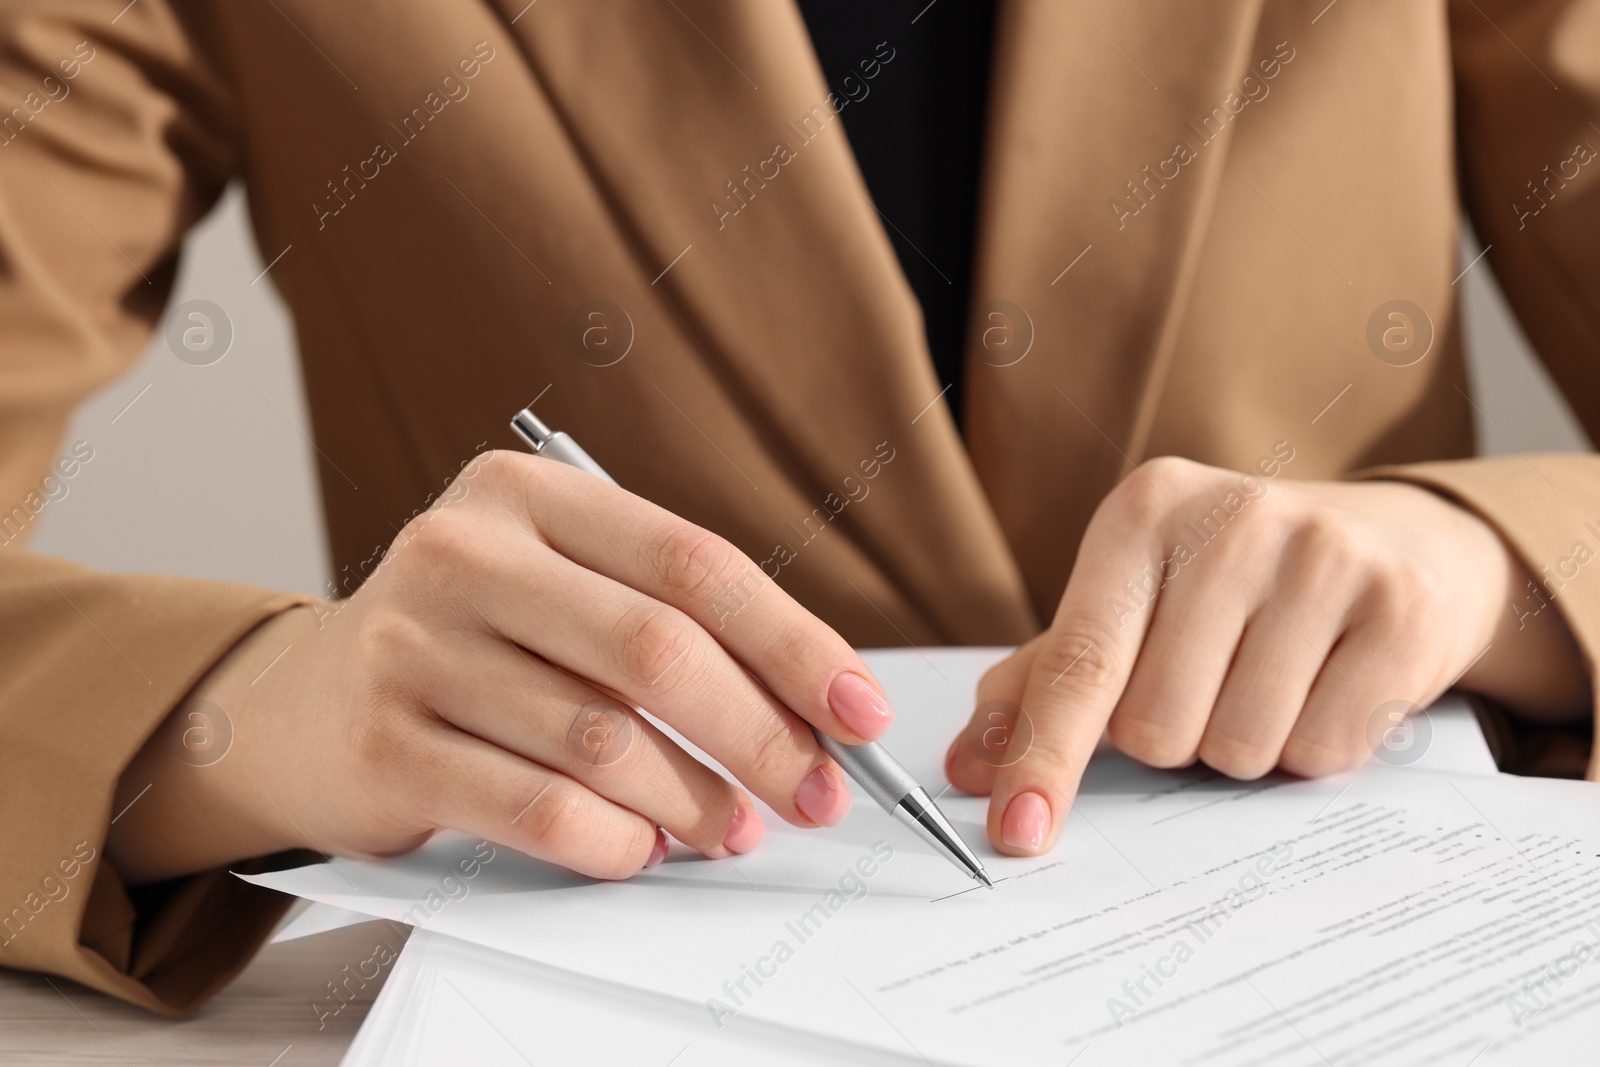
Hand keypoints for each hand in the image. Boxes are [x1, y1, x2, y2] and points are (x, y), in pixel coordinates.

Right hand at [107, 452, 895, 882]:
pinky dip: (614, 842)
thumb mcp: (556, 594)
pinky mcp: (385, 744)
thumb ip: (664, 626)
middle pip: (655, 648)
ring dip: (693, 800)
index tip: (858, 709)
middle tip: (814, 793)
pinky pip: (538, 807)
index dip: (791, 641)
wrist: (299, 703)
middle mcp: (463, 553)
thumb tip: (807, 714)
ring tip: (731, 827)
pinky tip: (642, 849)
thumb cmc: (468, 644)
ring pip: (602, 738)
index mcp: (526, 496)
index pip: (692, 563)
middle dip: (759, 734)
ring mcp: (412, 646)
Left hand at [946, 456, 1589, 855]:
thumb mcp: (1135, 602)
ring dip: (1243, 747)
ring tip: (1272, 681)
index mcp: (1143, 511)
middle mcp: (1232, 519)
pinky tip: (1328, 685)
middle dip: (1175, 739)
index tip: (1018, 830)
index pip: (1081, 661)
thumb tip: (971, 765)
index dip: (1045, 757)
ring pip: (1239, 748)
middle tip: (1210, 685)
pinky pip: (1323, 751)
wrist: (1405, 543)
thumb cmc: (1237, 583)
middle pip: (1157, 726)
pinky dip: (1313, 748)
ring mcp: (1324, 558)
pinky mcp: (1399, 611)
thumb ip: (1048, 679)